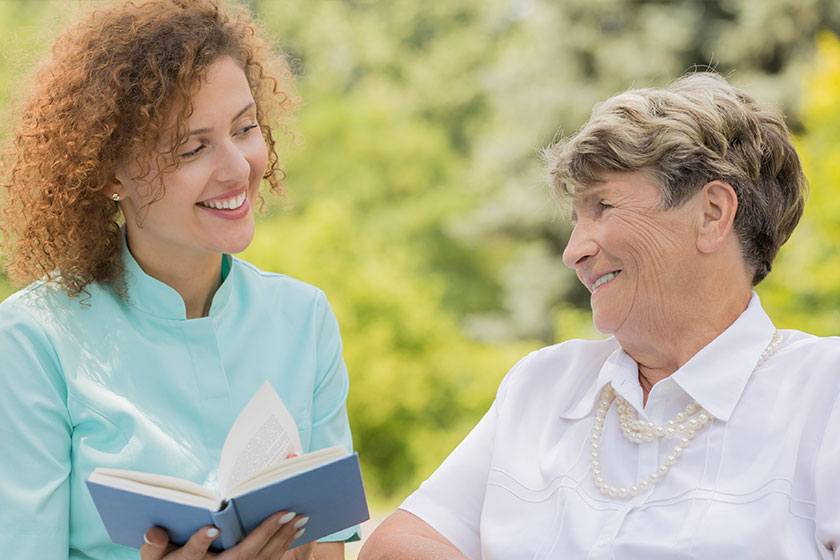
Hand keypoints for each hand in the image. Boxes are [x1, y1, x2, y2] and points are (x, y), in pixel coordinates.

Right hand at [140, 510, 308, 559]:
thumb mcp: (155, 558)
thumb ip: (153, 546)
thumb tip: (154, 530)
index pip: (192, 555)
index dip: (200, 542)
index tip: (212, 528)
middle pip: (240, 557)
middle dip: (263, 535)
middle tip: (285, 512)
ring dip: (283, 538)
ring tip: (300, 516)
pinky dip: (284, 545)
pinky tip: (297, 529)